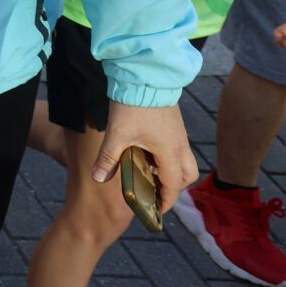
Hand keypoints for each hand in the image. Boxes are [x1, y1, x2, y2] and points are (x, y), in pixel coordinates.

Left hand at [92, 101, 197, 215]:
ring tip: (150, 173)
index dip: (166, 200)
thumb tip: (98, 178)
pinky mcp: (175, 124)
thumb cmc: (133, 106)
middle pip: (187, 175)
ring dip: (172, 171)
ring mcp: (180, 134)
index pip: (174, 185)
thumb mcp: (117, 135)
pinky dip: (169, 157)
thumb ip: (108, 158)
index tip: (158, 211)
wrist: (145, 75)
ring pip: (185, 161)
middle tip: (157, 193)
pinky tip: (148, 153)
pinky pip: (178, 148)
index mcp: (170, 152)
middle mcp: (180, 145)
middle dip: (175, 187)